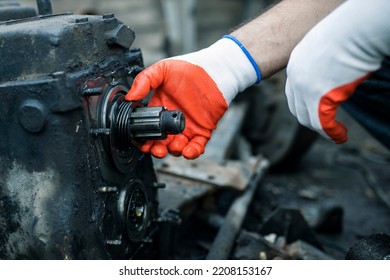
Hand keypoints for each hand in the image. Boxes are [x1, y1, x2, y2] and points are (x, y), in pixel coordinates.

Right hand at [126, 37, 258, 158]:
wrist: (213, 71)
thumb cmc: (189, 68)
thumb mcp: (161, 70)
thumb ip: (143, 81)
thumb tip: (130, 97)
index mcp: (160, 108)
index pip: (148, 128)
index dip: (144, 138)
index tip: (143, 142)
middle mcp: (172, 121)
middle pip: (160, 143)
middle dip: (156, 150)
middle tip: (156, 149)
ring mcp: (187, 127)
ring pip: (177, 148)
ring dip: (173, 151)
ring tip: (174, 144)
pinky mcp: (202, 131)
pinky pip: (196, 147)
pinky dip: (191, 153)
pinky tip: (187, 151)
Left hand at [285, 0, 389, 142]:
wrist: (354, 29)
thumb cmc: (347, 32)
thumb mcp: (324, 48)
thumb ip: (320, 65)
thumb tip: (330, 77)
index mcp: (294, 65)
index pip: (292, 93)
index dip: (303, 105)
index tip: (315, 111)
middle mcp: (295, 79)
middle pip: (297, 108)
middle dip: (310, 119)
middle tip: (325, 126)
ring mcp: (305, 89)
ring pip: (307, 118)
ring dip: (321, 130)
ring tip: (336, 133)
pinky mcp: (319, 98)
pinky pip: (321, 123)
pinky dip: (331, 133)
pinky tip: (341, 135)